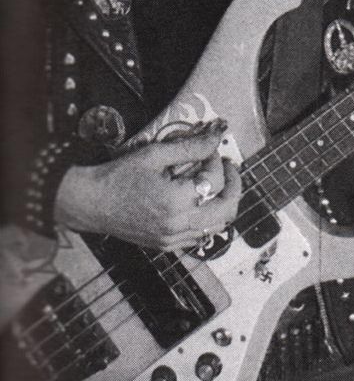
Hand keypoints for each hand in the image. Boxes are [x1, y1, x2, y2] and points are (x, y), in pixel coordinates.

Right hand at [54, 119, 241, 248]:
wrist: (91, 203)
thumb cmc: (119, 176)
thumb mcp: (155, 154)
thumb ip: (190, 146)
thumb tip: (216, 134)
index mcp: (176, 202)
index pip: (214, 181)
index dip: (217, 160)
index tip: (211, 148)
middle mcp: (178, 226)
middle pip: (227, 209)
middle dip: (234, 184)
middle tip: (228, 166)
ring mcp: (173, 240)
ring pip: (218, 226)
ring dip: (223, 202)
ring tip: (217, 182)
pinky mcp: (167, 246)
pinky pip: (200, 236)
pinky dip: (208, 219)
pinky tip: (200, 202)